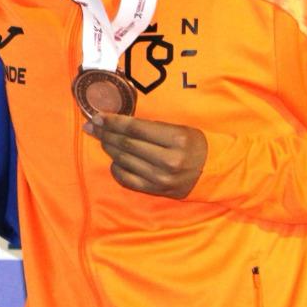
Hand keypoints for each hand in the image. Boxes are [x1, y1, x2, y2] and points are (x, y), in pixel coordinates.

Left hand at [84, 113, 207, 199]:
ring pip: (124, 160)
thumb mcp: (179, 129)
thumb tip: (118, 122)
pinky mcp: (156, 190)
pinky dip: (116, 168)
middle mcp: (168, 160)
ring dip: (109, 148)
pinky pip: (127, 179)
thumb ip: (151, 127)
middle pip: (127, 144)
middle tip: (91, 126)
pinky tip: (114, 159)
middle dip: (105, 133)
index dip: (113, 121)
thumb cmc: (195, 145)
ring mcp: (160, 178)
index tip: (98, 116)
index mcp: (177, 139)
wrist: (214, 171)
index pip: (136, 129)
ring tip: (101, 138)